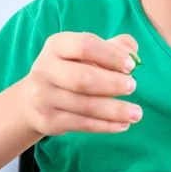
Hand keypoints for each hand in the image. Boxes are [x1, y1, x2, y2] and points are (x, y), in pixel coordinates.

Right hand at [21, 32, 141, 135]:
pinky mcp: (48, 120)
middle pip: (82, 78)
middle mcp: (45, 69)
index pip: (85, 45)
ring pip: (85, 105)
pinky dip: (106, 125)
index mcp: (57, 46)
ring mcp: (44, 97)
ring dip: (115, 110)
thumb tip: (132, 51)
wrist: (33, 100)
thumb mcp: (87, 53)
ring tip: (137, 113)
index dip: (111, 55)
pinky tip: (123, 124)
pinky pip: (82, 124)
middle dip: (112, 83)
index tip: (131, 66)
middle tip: (133, 87)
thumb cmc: (71, 68)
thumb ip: (113, 47)